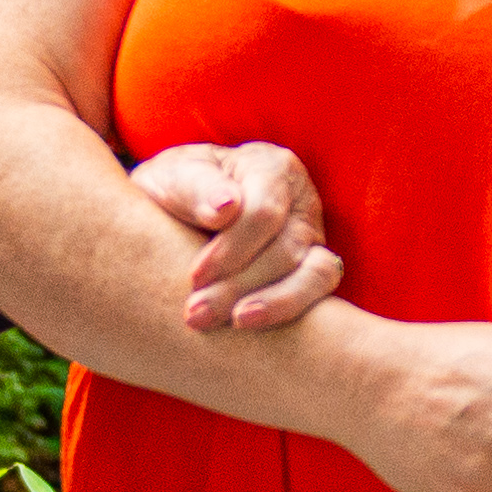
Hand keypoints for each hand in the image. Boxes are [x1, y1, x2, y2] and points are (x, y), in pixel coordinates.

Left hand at [127, 138, 347, 332]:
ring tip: (233, 324)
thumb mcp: (173, 177)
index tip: (195, 276)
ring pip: (315, 274)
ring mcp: (312, 236)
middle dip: (241, 284)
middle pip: (286, 248)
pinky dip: (287, 309)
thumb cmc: (175, 190)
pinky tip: (249, 324)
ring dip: (272, 304)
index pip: (264, 212)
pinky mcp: (313, 270)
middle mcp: (300, 200)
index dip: (232, 248)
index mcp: (270, 168)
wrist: (176, 212)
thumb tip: (225, 208)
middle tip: (196, 312)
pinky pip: (319, 292)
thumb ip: (196, 186)